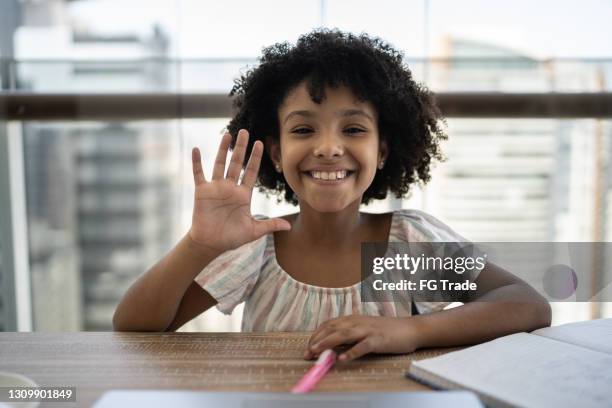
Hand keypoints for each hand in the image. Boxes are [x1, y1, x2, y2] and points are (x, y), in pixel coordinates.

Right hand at [189, 129, 290, 252]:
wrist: (211, 244)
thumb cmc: (231, 237)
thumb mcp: (253, 231)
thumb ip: (269, 225)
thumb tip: (288, 227)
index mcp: (243, 195)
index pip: (251, 172)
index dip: (255, 158)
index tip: (260, 143)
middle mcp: (230, 188)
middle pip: (237, 163)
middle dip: (241, 148)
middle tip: (245, 132)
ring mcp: (216, 188)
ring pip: (220, 164)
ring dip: (222, 150)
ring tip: (227, 135)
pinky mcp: (202, 192)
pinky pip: (199, 174)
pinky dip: (196, 162)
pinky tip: (195, 149)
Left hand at [304, 315, 420, 361]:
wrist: (410, 329)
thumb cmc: (386, 330)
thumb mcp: (364, 329)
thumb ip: (349, 335)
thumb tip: (332, 346)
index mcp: (353, 319)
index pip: (329, 324)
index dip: (317, 334)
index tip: (308, 346)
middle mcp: (358, 322)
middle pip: (333, 328)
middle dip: (317, 340)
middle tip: (307, 352)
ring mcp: (368, 330)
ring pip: (343, 335)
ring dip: (328, 343)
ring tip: (317, 352)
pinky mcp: (378, 340)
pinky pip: (363, 346)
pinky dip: (351, 352)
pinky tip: (342, 359)